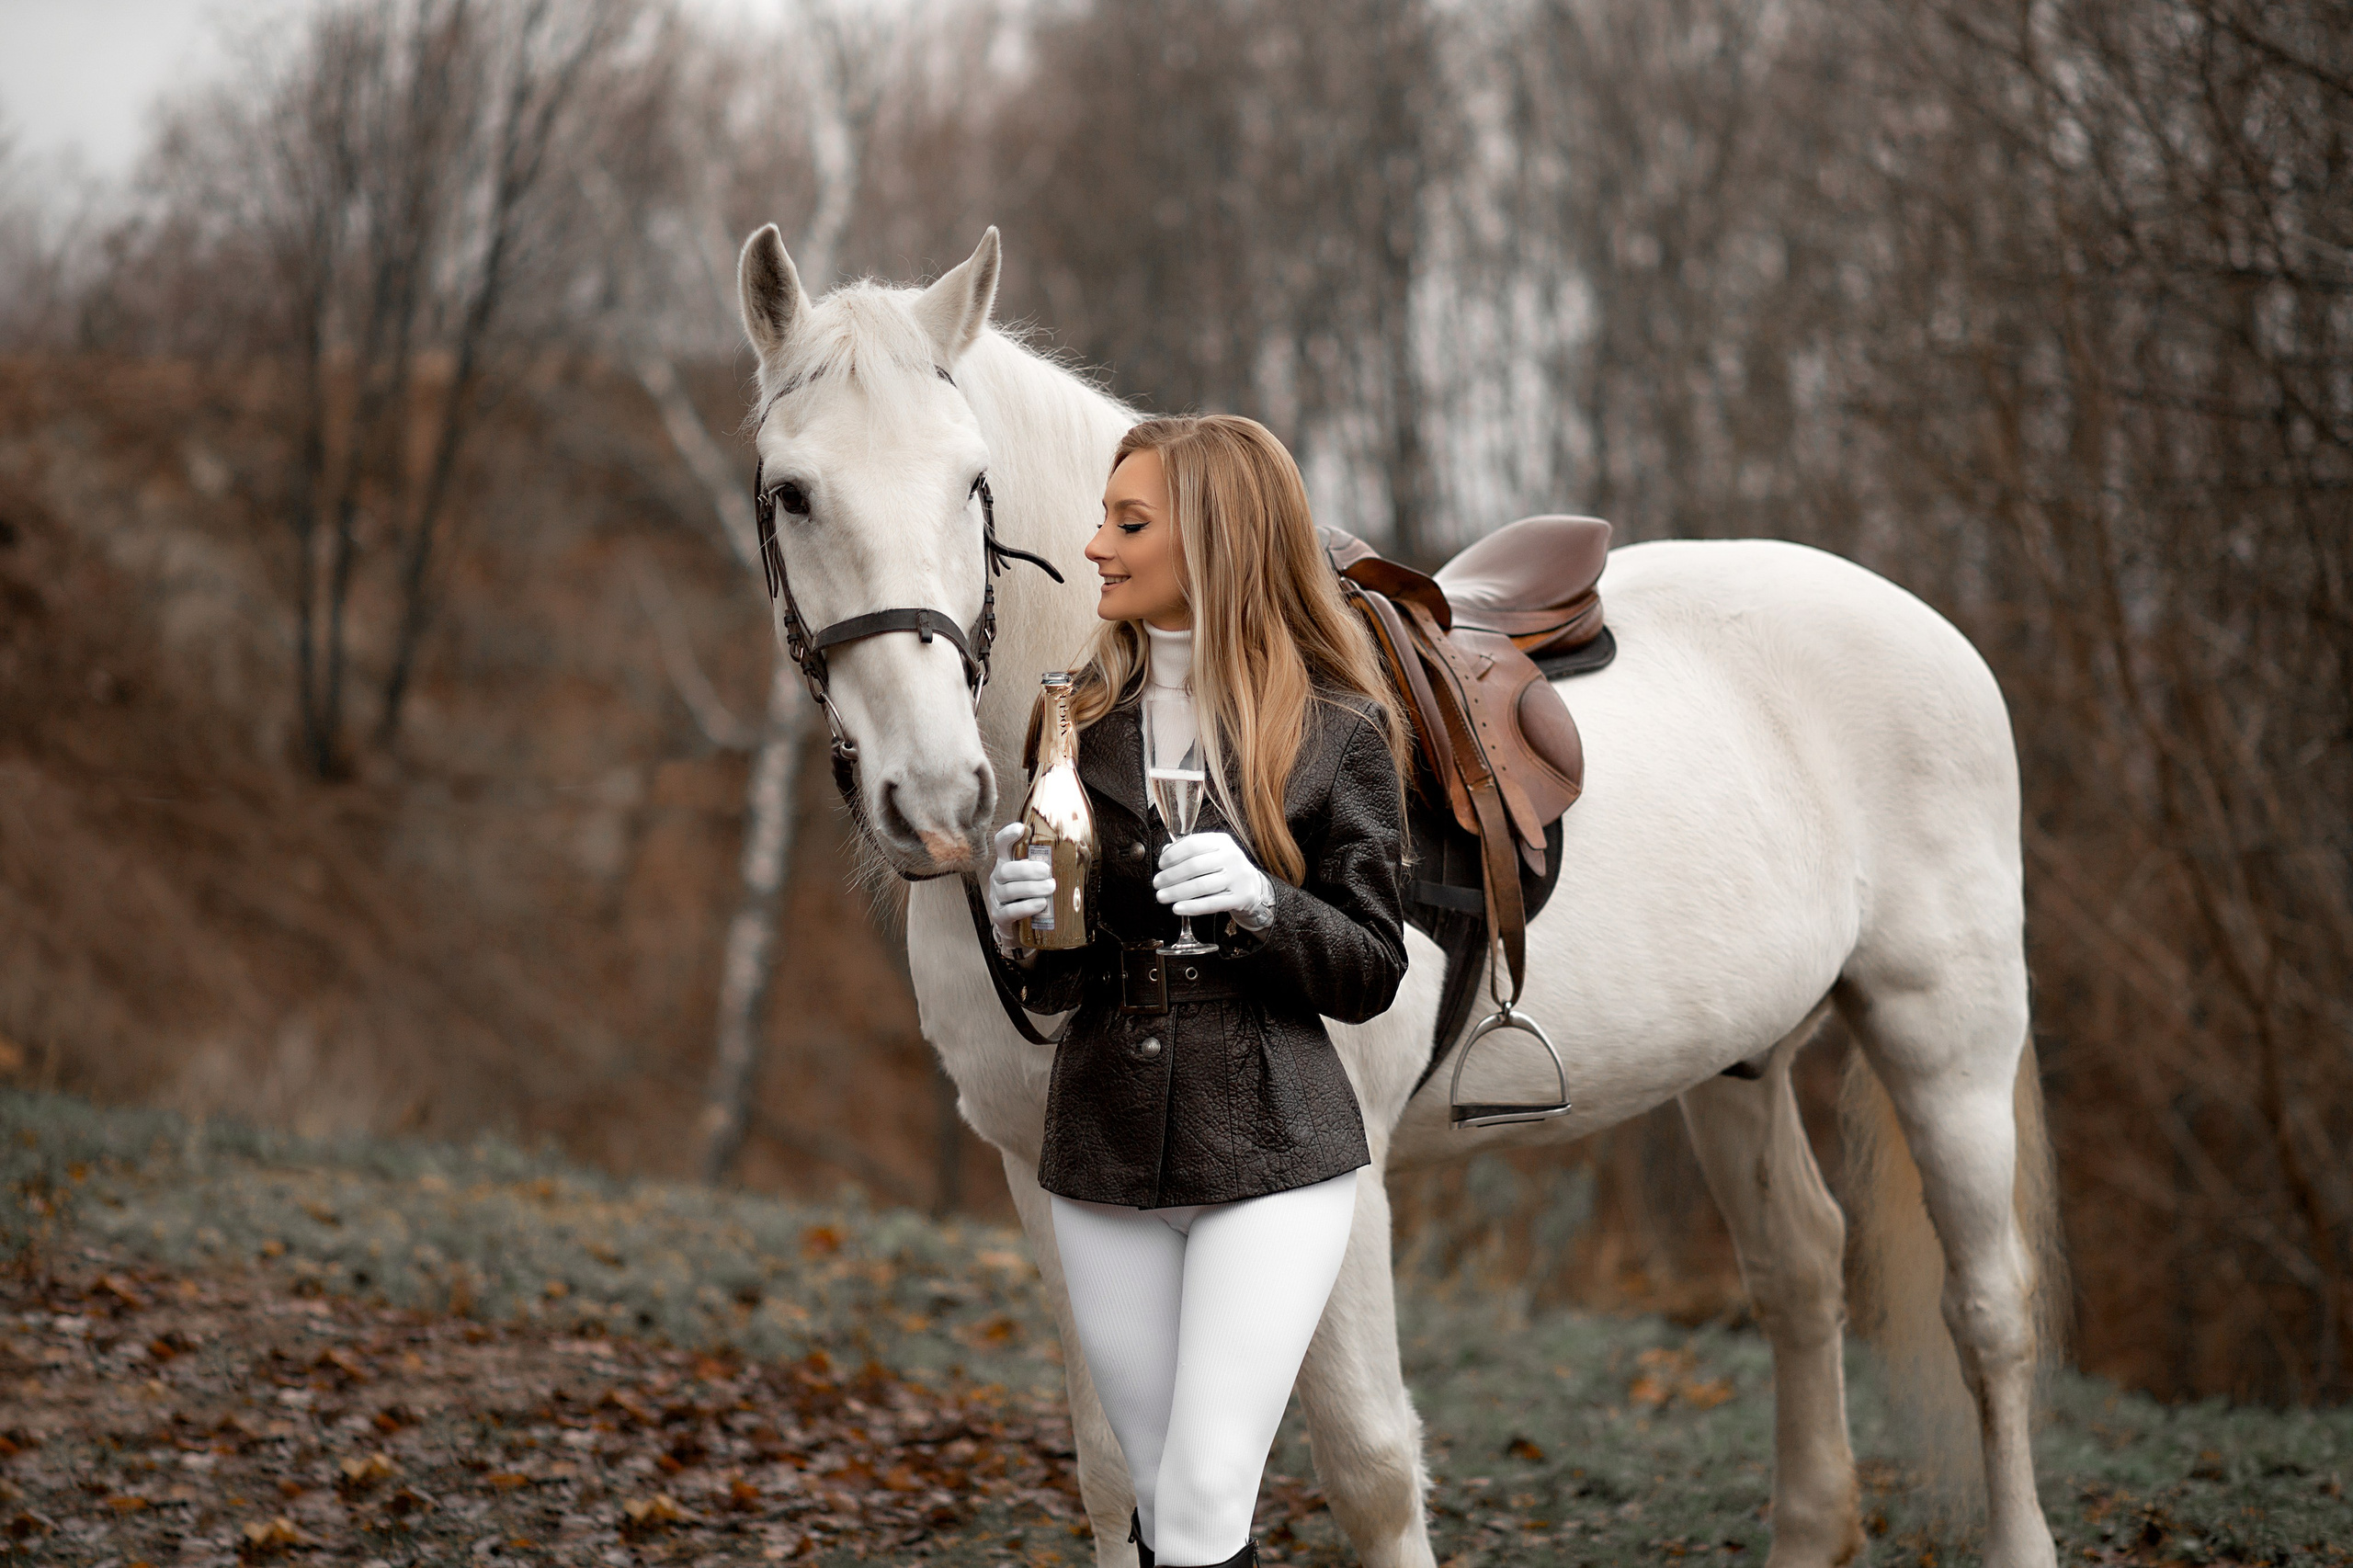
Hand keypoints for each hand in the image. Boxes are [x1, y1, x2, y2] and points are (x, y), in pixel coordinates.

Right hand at [986, 821, 1053, 943]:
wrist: (1020, 928)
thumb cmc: (1032, 896)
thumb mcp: (1036, 878)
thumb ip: (1048, 865)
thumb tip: (1082, 850)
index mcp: (1007, 862)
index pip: (1001, 844)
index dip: (1008, 835)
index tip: (1022, 829)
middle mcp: (998, 878)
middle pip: (1006, 869)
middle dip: (1028, 870)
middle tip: (1047, 871)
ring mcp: (996, 898)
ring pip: (1009, 890)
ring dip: (1032, 888)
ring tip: (1050, 888)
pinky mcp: (999, 917)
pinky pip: (1010, 911)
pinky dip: (1026, 907)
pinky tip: (1040, 904)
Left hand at [1154, 832, 1274, 924]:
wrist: (1252, 885)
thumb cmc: (1225, 868)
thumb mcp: (1211, 852)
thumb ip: (1189, 850)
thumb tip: (1165, 852)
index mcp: (1222, 841)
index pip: (1192, 844)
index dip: (1172, 855)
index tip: (1160, 865)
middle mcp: (1232, 856)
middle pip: (1194, 866)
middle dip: (1171, 876)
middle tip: (1157, 883)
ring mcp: (1237, 877)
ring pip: (1201, 886)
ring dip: (1176, 892)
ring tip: (1162, 896)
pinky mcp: (1240, 897)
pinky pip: (1211, 904)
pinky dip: (1191, 907)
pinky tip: (1177, 908)